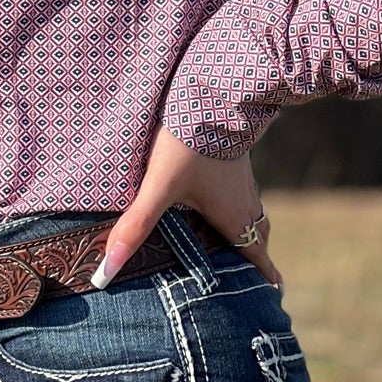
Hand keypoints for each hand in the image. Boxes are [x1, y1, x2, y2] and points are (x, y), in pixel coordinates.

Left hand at [89, 127, 281, 291]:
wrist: (214, 88)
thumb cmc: (190, 141)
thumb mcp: (160, 186)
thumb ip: (135, 226)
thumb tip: (105, 272)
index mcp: (234, 215)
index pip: (256, 254)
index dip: (265, 276)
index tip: (275, 294)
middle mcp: (245, 198)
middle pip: (257, 233)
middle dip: (255, 254)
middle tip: (254, 274)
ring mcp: (243, 174)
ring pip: (252, 209)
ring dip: (248, 227)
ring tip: (236, 238)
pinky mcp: (235, 153)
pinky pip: (243, 187)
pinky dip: (238, 202)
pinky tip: (219, 192)